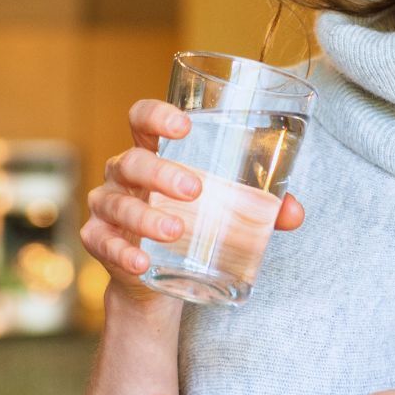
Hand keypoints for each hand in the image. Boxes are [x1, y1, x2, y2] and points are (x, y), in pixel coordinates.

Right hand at [81, 99, 305, 303]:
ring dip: (146, 217)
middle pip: (132, 162)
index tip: (184, 125)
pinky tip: (141, 262)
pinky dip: (122, 253)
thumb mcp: (223, 209)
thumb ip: (260, 207)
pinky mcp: (99, 241)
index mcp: (152, 152)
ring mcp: (107, 207)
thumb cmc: (192, 224)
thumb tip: (294, 214)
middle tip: (195, 189)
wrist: (156, 278)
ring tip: (176, 231)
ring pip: (118, 204)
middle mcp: (123, 174)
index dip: (156, 115)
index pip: (142, 119)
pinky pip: (103, 243)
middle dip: (161, 173)